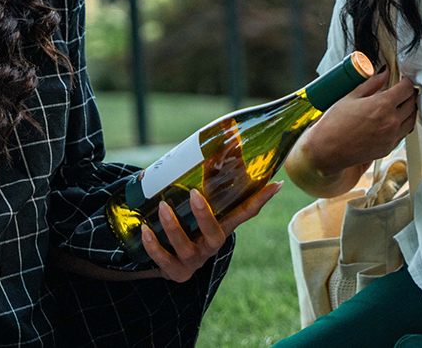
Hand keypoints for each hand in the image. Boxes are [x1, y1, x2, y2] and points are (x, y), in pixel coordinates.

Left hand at [140, 184, 279, 281]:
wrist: (162, 260)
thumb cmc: (181, 225)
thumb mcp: (191, 207)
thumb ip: (199, 184)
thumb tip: (208, 150)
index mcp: (221, 228)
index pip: (244, 214)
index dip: (260, 200)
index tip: (275, 184)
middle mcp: (211, 246)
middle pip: (216, 236)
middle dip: (205, 215)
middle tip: (194, 193)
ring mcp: (194, 261)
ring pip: (187, 247)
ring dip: (174, 227)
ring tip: (162, 207)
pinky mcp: (175, 272)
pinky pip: (164, 261)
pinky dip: (154, 246)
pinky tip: (145, 230)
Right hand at [299, 71, 419, 173]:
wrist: (327, 150)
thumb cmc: (334, 124)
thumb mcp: (351, 97)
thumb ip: (372, 83)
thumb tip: (384, 74)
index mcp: (383, 105)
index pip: (406, 89)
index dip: (406, 81)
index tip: (402, 80)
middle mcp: (391, 122)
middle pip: (412, 103)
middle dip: (409, 94)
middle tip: (402, 90)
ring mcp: (391, 137)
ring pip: (412, 119)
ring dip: (409, 110)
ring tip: (400, 105)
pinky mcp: (389, 148)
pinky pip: (403, 133)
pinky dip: (403, 125)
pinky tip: (393, 120)